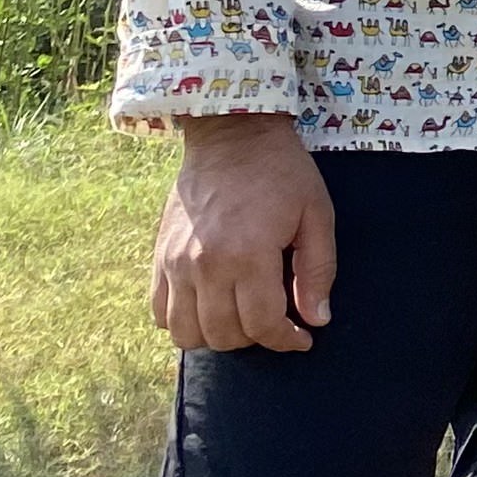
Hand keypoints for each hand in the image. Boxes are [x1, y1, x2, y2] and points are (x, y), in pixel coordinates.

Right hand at [152, 114, 336, 353]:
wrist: (232, 135)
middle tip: (275, 322)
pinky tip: (209, 309)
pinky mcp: (158, 256)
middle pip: (223, 335)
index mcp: (248, 254)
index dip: (286, 340)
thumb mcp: (317, 214)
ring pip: (186, 333)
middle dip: (256, 339)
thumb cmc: (282, 172)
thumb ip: (317, 270)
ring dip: (217, 336)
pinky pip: (158, 312)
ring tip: (242, 318)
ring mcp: (175, 263)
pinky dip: (181, 323)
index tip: (302, 339)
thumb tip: (317, 320)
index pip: (262, 324)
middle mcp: (204, 265)